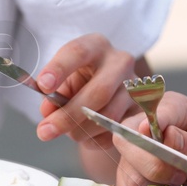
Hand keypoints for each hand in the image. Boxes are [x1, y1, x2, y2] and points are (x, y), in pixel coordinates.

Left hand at [32, 34, 138, 159]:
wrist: (109, 92)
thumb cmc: (81, 82)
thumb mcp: (63, 82)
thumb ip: (53, 95)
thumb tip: (49, 112)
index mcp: (95, 46)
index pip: (78, 52)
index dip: (60, 68)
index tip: (44, 86)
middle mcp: (120, 62)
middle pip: (99, 91)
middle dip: (69, 115)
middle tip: (46, 131)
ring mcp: (136, 87)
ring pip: (109, 116)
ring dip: (82, 130)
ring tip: (68, 132)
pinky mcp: (142, 110)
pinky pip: (117, 132)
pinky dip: (95, 139)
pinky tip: (87, 135)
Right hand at [110, 92, 186, 185]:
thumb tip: (168, 136)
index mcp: (176, 108)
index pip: (154, 108)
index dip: (151, 121)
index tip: (153, 132)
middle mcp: (151, 125)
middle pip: (128, 137)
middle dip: (151, 160)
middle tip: (179, 173)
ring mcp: (140, 151)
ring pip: (127, 165)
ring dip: (150, 180)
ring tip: (179, 184)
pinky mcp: (136, 175)